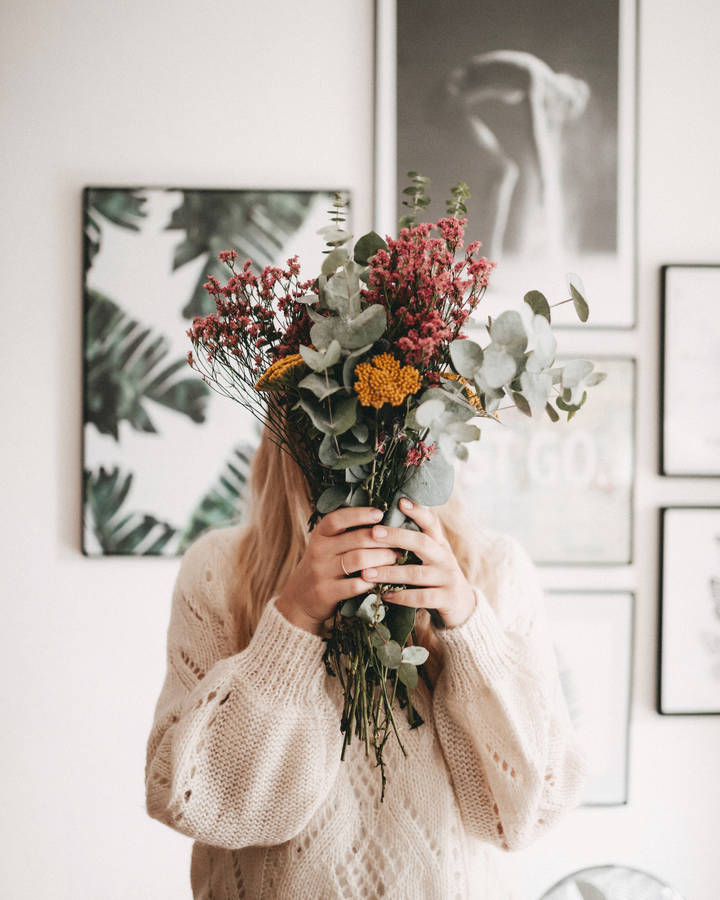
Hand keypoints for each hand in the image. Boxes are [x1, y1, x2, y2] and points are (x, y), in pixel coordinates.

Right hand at [276, 506, 402, 634]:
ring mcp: (321, 572)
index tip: (379, 513)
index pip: (338, 518)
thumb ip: (345, 533)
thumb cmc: (322, 566)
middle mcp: (318, 551)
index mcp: (320, 535)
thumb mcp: (326, 545)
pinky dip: (372, 581)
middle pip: (356, 539)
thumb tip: (381, 518)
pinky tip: (384, 579)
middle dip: (382, 539)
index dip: (359, 514)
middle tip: (400, 542)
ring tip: (396, 558)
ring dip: (382, 558)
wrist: (299, 599)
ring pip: (359, 560)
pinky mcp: (326, 593)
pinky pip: (355, 585)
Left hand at [361, 497, 476, 628]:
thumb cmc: (436, 575)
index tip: (400, 501)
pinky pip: (421, 597)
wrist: (462, 604)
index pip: (430, 523)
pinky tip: (385, 595)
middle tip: (374, 532)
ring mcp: (447, 578)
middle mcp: (444, 557)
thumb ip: (414, 542)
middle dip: (396, 536)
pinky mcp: (447, 599)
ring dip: (390, 573)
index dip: (417, 511)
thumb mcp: (430, 556)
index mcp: (438, 544)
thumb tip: (382, 522)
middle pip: (421, 543)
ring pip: (416, 573)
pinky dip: (401, 597)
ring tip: (367, 573)